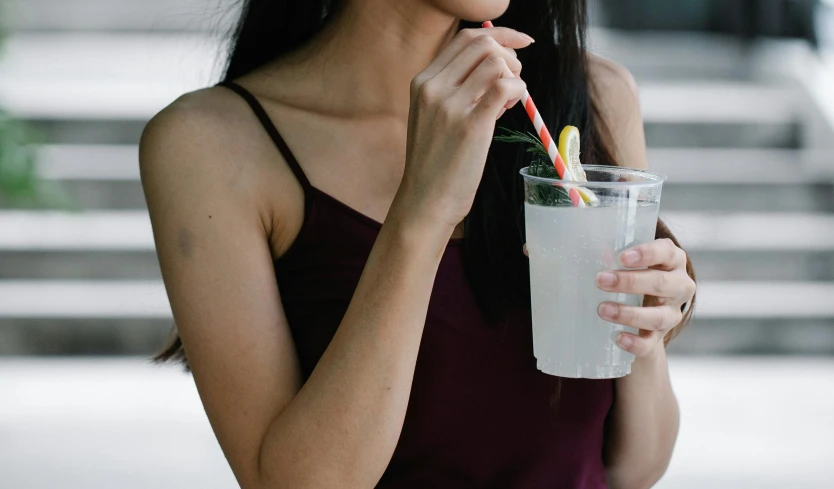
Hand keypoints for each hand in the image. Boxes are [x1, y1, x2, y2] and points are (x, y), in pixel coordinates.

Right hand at [391, 27, 531, 234]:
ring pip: (496, 62)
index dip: (499, 35)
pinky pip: (505, 87)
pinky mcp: (471, 126)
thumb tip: (497, 67)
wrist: (425, 201)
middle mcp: (433, 88)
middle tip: (515, 79)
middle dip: (510, 54)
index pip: (465, 39)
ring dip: (515, 74)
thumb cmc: (435, 163)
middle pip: (482, 43)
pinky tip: (512, 106)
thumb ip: (456, 90)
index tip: (519, 43)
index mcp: (422, 82)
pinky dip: (518, 90)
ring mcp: (450, 106)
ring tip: (511, 99)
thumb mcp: (433, 117)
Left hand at [594, 238, 695, 356]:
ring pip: (658, 316)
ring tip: (603, 310)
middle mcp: (679, 286)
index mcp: (673, 260)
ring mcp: (672, 313)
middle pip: (661, 283)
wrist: (649, 308)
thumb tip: (599, 256)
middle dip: (629, 282)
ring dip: (629, 314)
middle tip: (601, 280)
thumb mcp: (632, 262)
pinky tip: (618, 337)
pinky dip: (635, 342)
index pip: (666, 252)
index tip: (622, 257)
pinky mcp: (661, 336)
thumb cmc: (637, 273)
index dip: (646, 254)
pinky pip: (651, 343)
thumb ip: (616, 258)